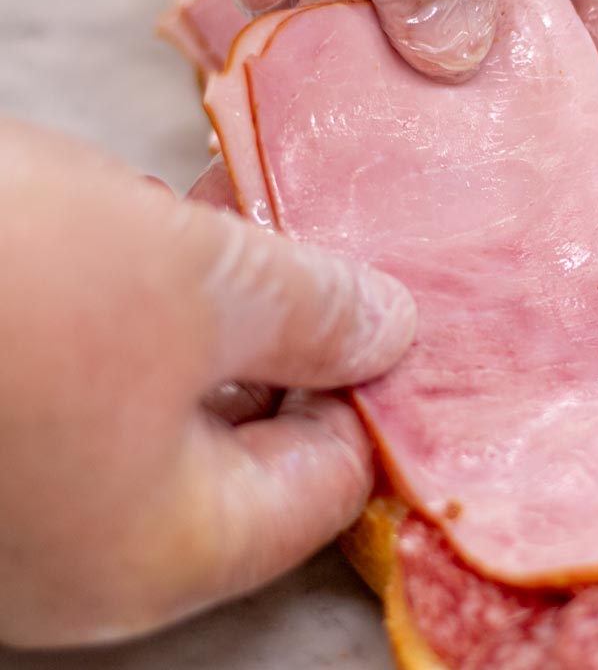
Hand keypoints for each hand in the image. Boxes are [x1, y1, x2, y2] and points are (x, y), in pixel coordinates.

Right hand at [0, 120, 414, 647]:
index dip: (375, 391)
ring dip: (210, 304)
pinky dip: (131, 304)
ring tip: (229, 207)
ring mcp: (20, 498)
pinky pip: (90, 376)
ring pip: (164, 401)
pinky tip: (133, 225)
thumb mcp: (197, 285)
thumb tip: (393, 331)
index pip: (323, 487)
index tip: (398, 302)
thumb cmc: (11, 279)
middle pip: (246, 445)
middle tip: (314, 235)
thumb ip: (312, 314)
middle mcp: (85, 553)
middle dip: (290, 332)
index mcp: (160, 553)